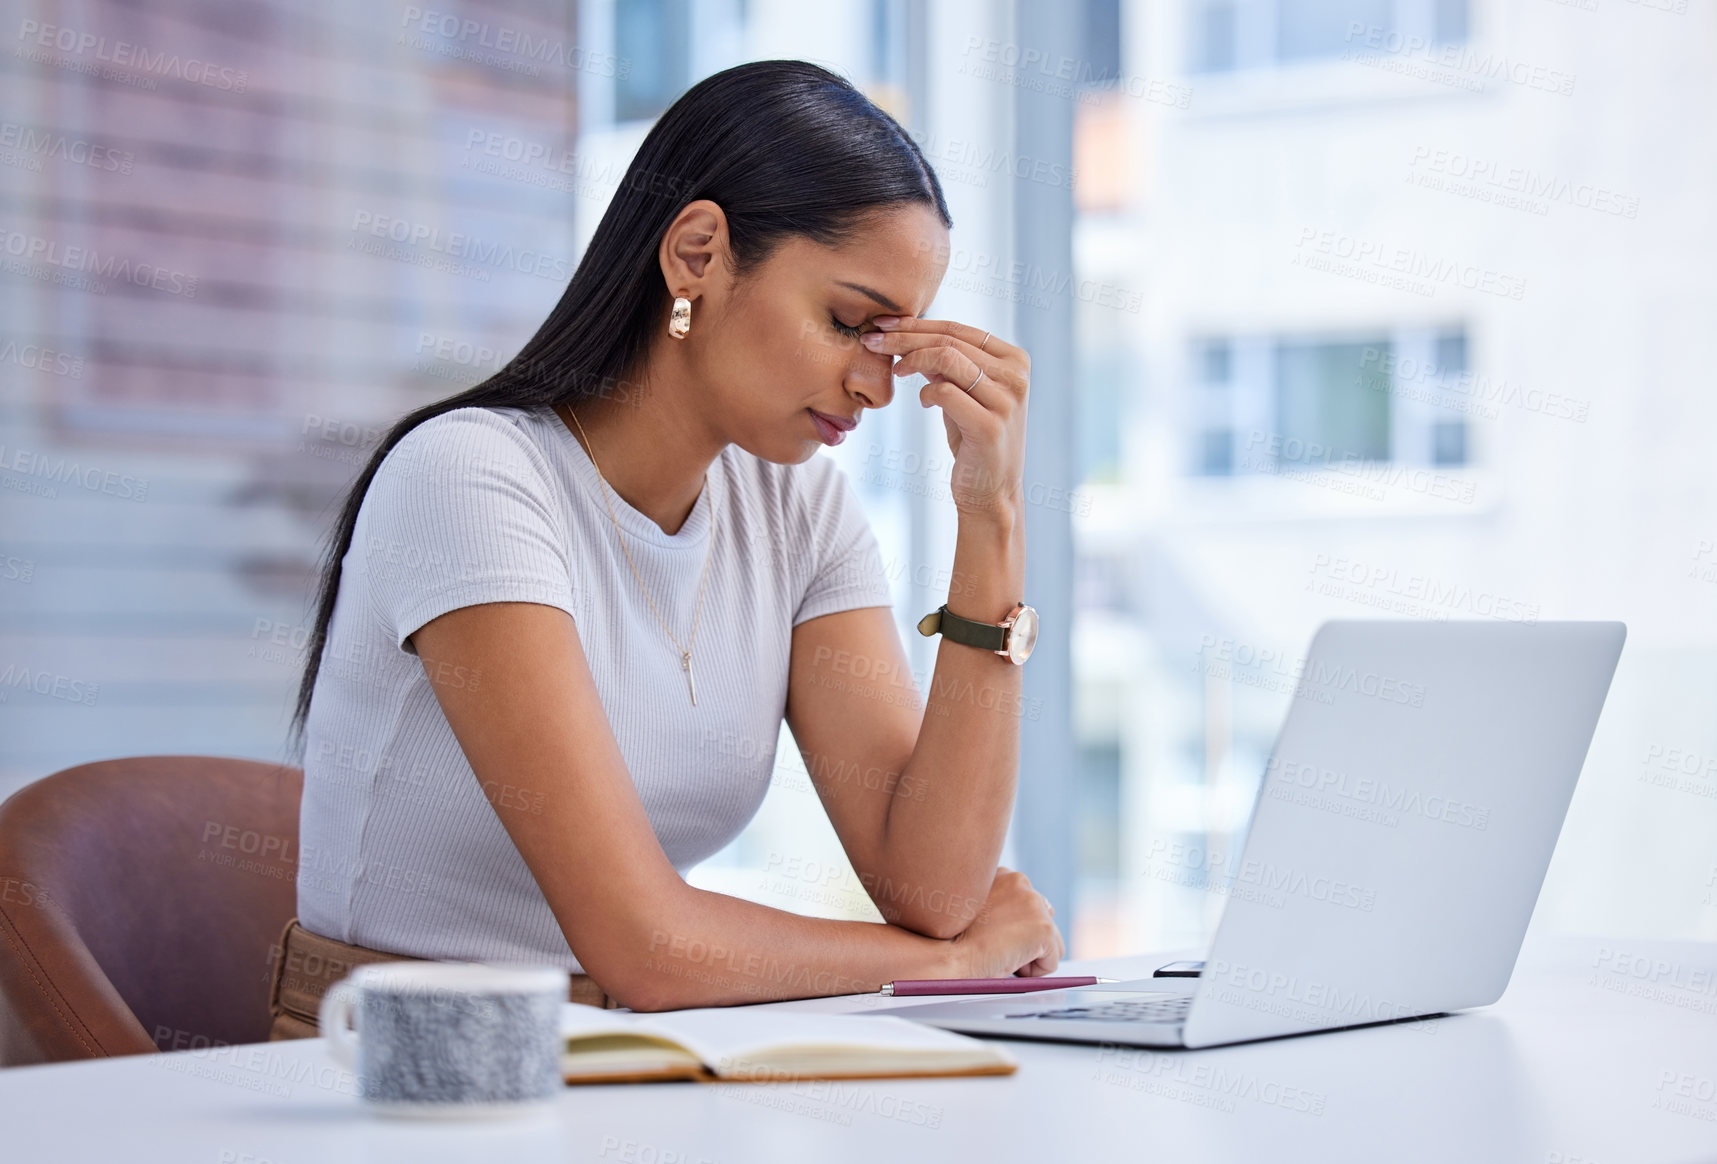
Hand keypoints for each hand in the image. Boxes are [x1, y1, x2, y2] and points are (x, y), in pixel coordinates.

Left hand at [862, 317, 1028, 523]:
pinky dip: (926, 392)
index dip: (918, 323)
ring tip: (894, 370)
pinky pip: (945, 392)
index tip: (882, 323)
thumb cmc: (974, 441)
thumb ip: (947, 365)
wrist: (991, 493)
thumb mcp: (964, 394)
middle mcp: (1016, 376)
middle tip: (871, 339)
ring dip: (910, 358)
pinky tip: (923, 401)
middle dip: (904, 336)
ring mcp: (1006, 401)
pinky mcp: (990, 426)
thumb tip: (910, 333)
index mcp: (1015, 360)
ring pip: (947, 358)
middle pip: (949, 340)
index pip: (959, 329)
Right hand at [946, 866, 1063, 977]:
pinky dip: (1033, 972)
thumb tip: (1015, 925)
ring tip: (999, 955)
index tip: (991, 936)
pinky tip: (1006, 963)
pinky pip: (1051, 961)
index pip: (1025, 903)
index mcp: (1001, 874)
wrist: (943, 954)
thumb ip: (996, 906)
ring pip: (1050, 941)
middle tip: (995, 948)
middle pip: (1042, 918)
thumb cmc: (948, 938)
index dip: (1011, 927)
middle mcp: (1020, 882)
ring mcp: (1034, 904)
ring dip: (1029, 954)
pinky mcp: (1043, 929)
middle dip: (1025, 938)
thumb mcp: (971, 910)